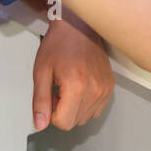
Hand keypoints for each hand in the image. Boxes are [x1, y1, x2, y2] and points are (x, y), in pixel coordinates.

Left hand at [31, 15, 113, 131]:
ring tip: (69, 85)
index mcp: (76, 87)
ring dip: (75, 107)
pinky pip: (96, 109)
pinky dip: (86, 103)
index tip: (51, 96)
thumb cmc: (59, 44)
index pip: (64, 123)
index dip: (52, 113)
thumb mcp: (41, 72)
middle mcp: (95, 90)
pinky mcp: (110, 87)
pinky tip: (80, 86)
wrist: (78, 26)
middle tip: (59, 88)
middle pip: (75, 122)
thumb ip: (40, 101)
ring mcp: (105, 89)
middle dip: (63, 110)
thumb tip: (40, 124)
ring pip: (86, 117)